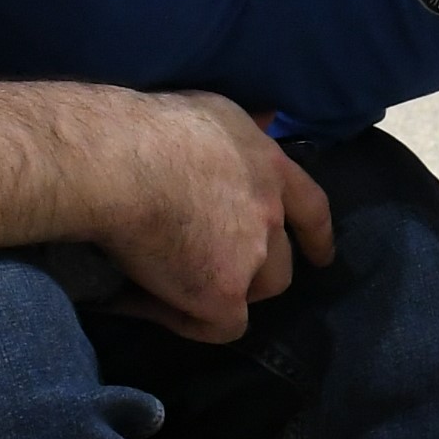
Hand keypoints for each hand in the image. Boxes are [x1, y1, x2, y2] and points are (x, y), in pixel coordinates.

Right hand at [94, 93, 334, 344]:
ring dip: (223, 293)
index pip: (311, 208)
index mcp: (270, 167)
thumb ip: (245, 128)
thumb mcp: (214, 111)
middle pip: (280, 261)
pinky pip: (218, 326)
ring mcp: (252, 256)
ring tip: (176, 288)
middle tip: (214, 271)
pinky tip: (145, 304)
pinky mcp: (222, 293)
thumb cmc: (149, 128)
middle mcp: (269, 214)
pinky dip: (184, 319)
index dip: (316, 236)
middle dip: (256, 270)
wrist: (116, 163)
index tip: (322, 257)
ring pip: (253, 292)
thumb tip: (269, 120)